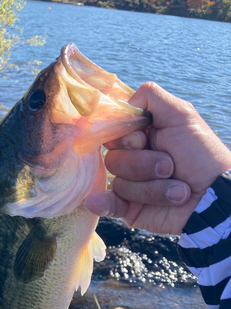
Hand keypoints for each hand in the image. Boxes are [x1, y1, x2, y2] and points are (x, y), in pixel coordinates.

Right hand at [86, 83, 230, 234]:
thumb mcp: (180, 114)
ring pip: (119, 182)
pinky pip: (107, 205)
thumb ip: (150, 96)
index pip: (113, 134)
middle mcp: (133, 160)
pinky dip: (101, 203)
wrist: (215, 196)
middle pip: (113, 159)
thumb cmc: (201, 154)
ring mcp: (130, 186)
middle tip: (170, 167)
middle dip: (144, 164)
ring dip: (153, 188)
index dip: (126, 138)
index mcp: (141, 137)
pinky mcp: (129, 209)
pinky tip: (95, 202)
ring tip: (178, 191)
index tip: (144, 139)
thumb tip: (120, 104)